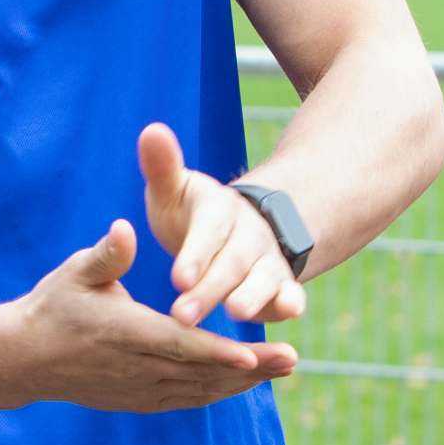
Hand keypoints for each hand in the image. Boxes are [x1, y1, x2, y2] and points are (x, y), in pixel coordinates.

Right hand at [16, 217, 296, 412]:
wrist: (25, 357)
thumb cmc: (53, 306)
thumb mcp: (76, 272)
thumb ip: (107, 253)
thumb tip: (126, 228)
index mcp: (126, 333)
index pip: (181, 346)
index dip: (219, 353)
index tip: (254, 354)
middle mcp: (137, 368)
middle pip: (202, 373)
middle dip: (250, 368)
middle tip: (292, 358)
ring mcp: (139, 389)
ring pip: (200, 390)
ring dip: (242, 382)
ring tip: (282, 368)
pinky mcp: (138, 399)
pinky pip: (186, 399)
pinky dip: (218, 390)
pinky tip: (244, 382)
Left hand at [138, 123, 306, 327]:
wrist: (230, 228)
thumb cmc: (190, 212)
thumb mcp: (172, 189)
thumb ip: (162, 166)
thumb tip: (151, 129)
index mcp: (218, 208)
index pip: (209, 230)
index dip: (196, 254)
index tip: (177, 278)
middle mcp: (248, 232)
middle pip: (232, 261)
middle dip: (209, 289)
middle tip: (182, 315)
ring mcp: (268, 258)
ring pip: (263, 278)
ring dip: (251, 297)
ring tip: (235, 314)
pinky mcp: (280, 285)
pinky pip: (290, 293)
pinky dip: (292, 302)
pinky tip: (288, 312)